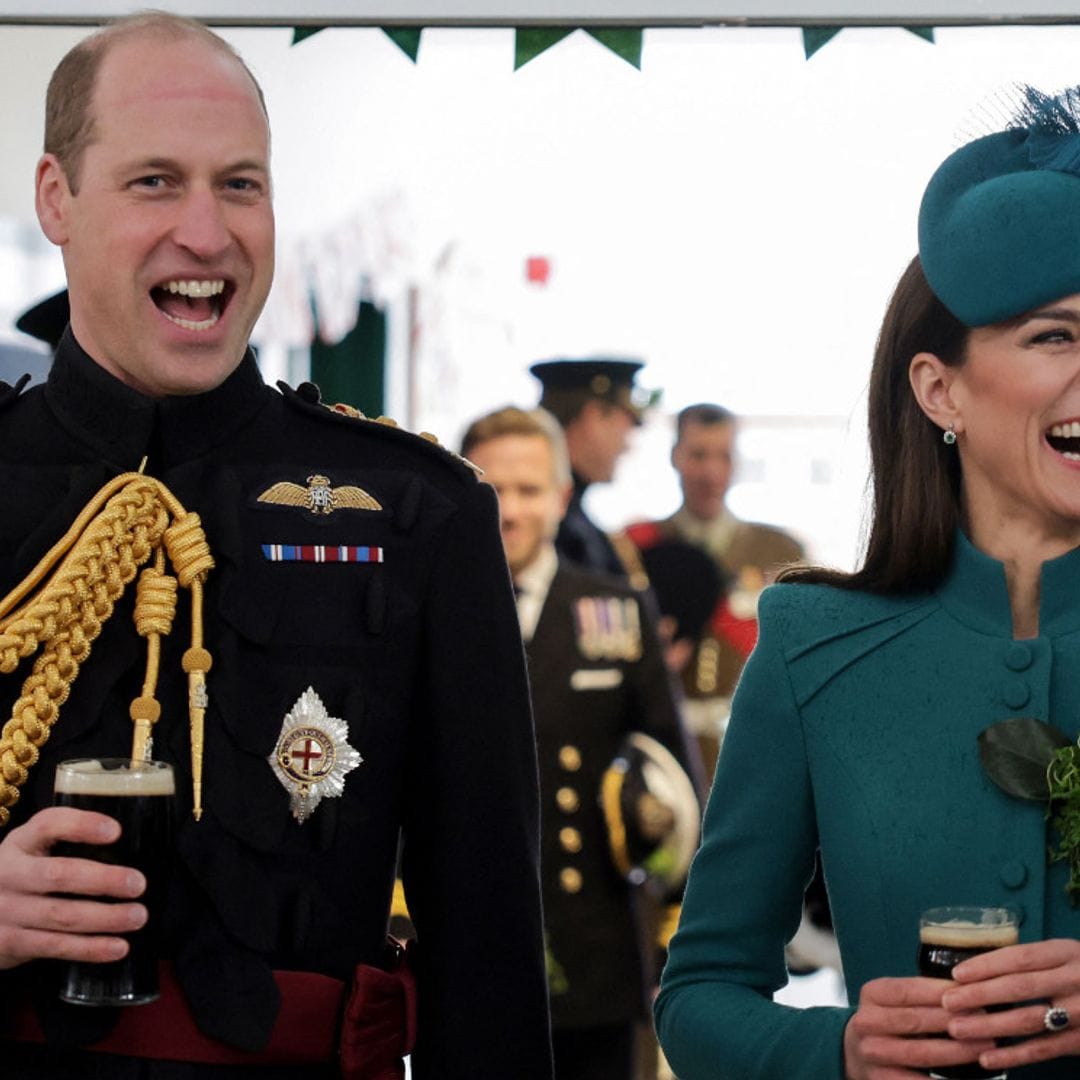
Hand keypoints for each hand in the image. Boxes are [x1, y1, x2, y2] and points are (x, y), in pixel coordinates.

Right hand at [0, 806, 146, 969]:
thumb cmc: (22, 875)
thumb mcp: (32, 850)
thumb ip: (66, 843)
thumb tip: (127, 846)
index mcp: (20, 843)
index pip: (48, 825)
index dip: (82, 826)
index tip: (116, 831)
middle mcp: (9, 874)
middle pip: (59, 874)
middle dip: (103, 880)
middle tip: (138, 884)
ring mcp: (7, 910)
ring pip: (61, 914)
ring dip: (105, 918)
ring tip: (138, 916)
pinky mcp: (10, 943)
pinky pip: (55, 946)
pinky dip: (90, 948)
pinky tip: (118, 947)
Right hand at [844, 975, 995, 1078]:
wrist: (859, 1052)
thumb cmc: (891, 1021)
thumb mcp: (895, 1000)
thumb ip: (922, 996)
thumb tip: (968, 990)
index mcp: (872, 995)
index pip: (907, 990)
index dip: (940, 992)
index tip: (972, 993)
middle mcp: (865, 1022)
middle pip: (914, 1020)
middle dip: (954, 1020)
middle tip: (986, 1020)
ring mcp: (870, 1052)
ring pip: (919, 1052)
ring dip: (956, 1051)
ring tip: (985, 1046)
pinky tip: (966, 1078)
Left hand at [942, 938, 1079, 1071]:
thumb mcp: (1063, 956)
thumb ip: (1031, 961)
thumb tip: (975, 968)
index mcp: (1065, 953)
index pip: (1019, 957)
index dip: (986, 965)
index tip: (956, 974)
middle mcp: (1073, 981)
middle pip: (1019, 988)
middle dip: (979, 995)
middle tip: (947, 1002)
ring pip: (1028, 1021)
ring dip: (989, 1026)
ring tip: (957, 1029)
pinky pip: (1044, 1050)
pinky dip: (1013, 1056)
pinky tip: (987, 1058)